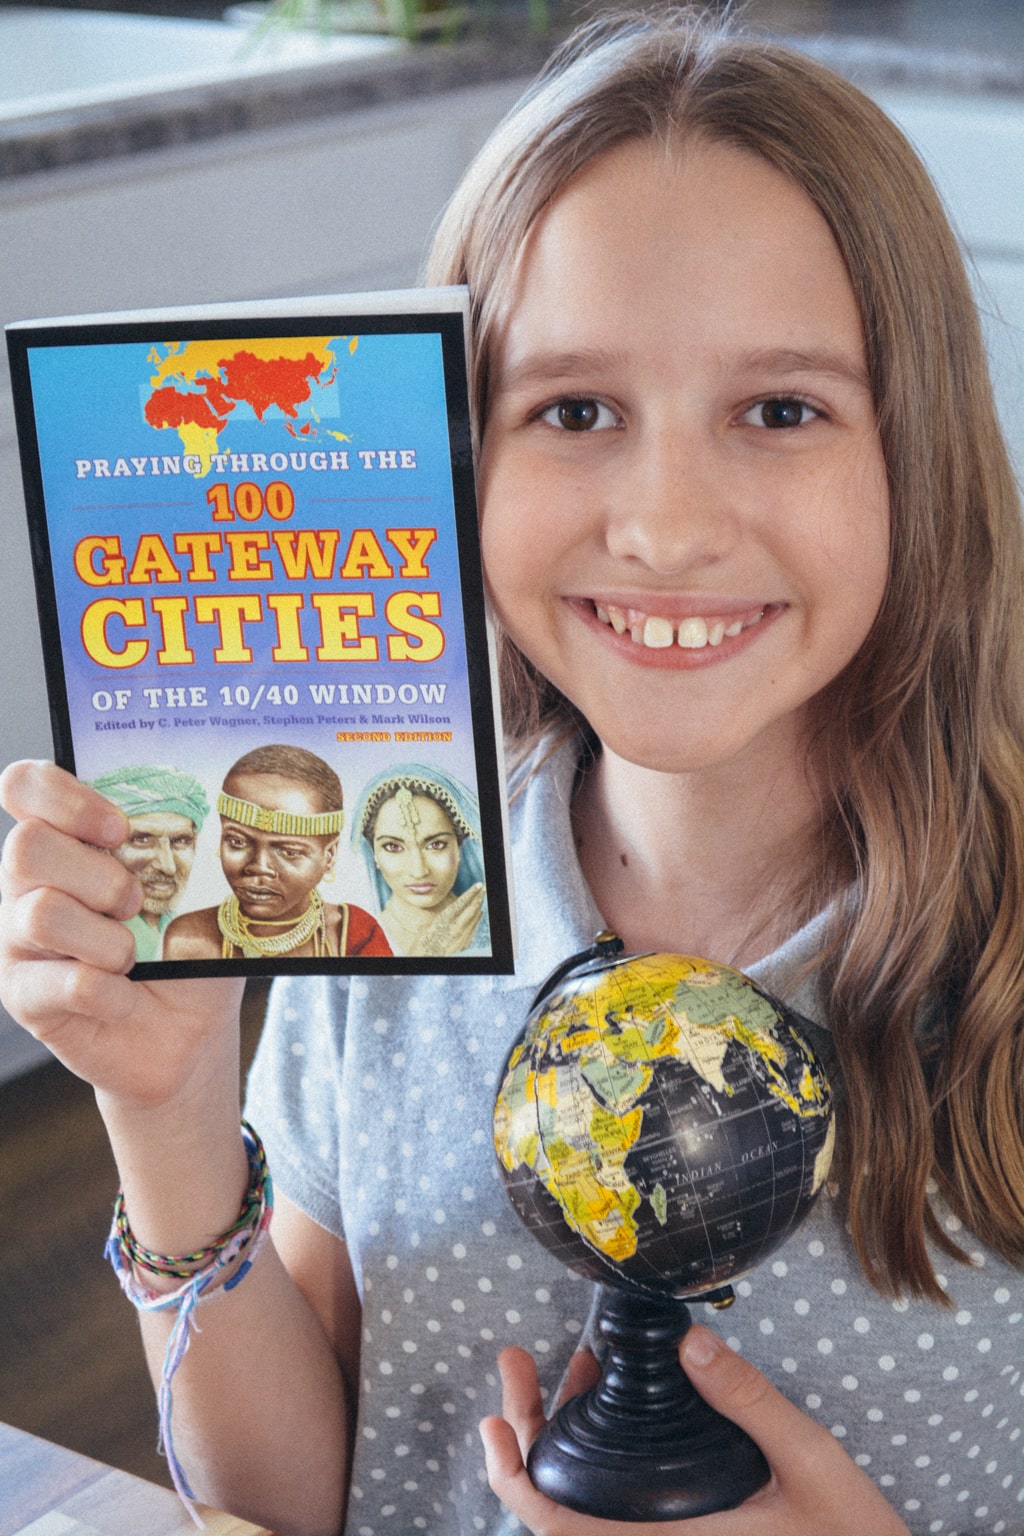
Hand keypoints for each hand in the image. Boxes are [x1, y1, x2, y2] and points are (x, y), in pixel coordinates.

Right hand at [0, 759, 241, 1109]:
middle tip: (133, 903)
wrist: (184, 1033)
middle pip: (25, 846)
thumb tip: (199, 821)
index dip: (65, 796)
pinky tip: (123, 999)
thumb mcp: (194, 895)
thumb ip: (181, 854)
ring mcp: (17, 940)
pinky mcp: (24, 995)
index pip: (24, 786)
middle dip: (97, 876)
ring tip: (131, 958)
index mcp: (64, 843)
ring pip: (41, 914)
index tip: (119, 828)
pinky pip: (64, 982)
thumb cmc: (183, 953)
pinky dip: (110, 993)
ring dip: (107, 939)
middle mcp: (27, 885)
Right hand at [407, 882, 485, 956]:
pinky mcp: (464, 945)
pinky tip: (479, 914)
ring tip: (481, 898)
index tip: (478, 885)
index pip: (461, 903)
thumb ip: (440, 919)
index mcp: (444, 921)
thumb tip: (447, 912)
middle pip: (471, 910)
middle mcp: (455, 928)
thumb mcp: (428, 928)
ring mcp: (461, 937)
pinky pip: (473, 929)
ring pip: (474, 919)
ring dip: (478, 907)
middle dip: (478, 898)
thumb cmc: (422, 945)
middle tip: (483, 889)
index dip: (470, 893)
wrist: (425, 961)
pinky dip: (476, 919)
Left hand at [480, 1330, 910, 1534]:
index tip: (495, 1420)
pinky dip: (598, 1458)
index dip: (512, 1477)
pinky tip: (612, 1404)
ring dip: (561, 1438)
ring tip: (571, 1367)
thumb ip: (749, 1403)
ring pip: (584, 1507)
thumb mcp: (809, 1462)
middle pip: (555, 1512)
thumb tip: (688, 1343)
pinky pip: (615, 1510)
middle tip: (518, 1362)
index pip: (558, 1527)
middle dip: (525, 1433)